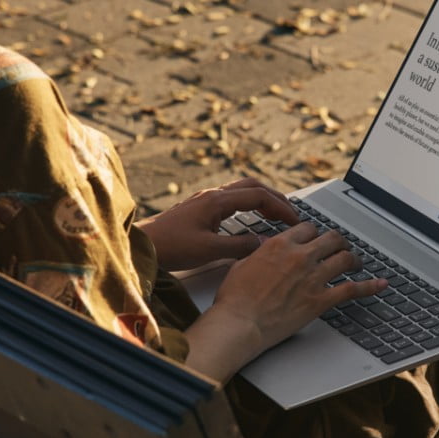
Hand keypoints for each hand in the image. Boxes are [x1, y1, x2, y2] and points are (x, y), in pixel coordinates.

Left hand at [136, 176, 299, 271]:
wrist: (142, 246)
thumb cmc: (172, 247)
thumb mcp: (210, 250)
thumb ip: (240, 246)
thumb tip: (264, 243)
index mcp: (217, 201)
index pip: (259, 196)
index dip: (281, 207)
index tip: (296, 220)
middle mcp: (212, 195)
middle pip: (252, 186)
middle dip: (275, 198)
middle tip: (291, 213)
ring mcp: (204, 199)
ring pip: (241, 190)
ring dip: (261, 199)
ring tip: (275, 214)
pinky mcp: (198, 208)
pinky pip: (231, 198)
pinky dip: (248, 204)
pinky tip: (249, 217)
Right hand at [183, 222, 387, 379]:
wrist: (240, 322)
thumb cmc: (235, 298)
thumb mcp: (242, 264)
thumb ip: (259, 253)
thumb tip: (265, 248)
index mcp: (280, 244)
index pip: (308, 228)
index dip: (315, 233)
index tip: (317, 238)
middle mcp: (300, 256)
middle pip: (331, 239)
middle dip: (338, 241)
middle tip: (341, 247)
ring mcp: (312, 278)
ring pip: (344, 258)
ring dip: (354, 258)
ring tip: (357, 261)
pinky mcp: (320, 300)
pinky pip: (352, 289)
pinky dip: (370, 286)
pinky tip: (380, 284)